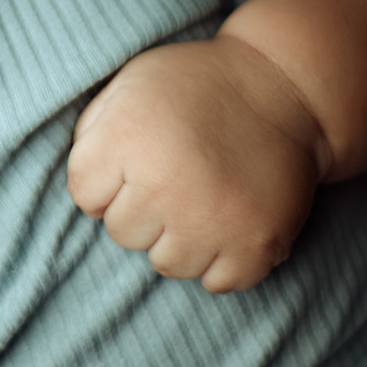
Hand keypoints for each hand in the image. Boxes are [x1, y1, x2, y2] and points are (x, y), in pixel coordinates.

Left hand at [66, 37, 326, 292]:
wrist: (283, 85)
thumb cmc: (196, 84)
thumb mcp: (130, 84)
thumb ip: (94, 133)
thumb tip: (83, 190)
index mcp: (127, 138)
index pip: (83, 195)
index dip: (104, 179)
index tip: (131, 161)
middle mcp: (164, 184)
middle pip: (121, 233)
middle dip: (140, 208)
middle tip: (172, 176)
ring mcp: (212, 220)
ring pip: (166, 263)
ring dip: (178, 238)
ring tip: (199, 199)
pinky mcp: (256, 244)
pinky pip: (218, 282)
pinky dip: (221, 260)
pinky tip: (226, 224)